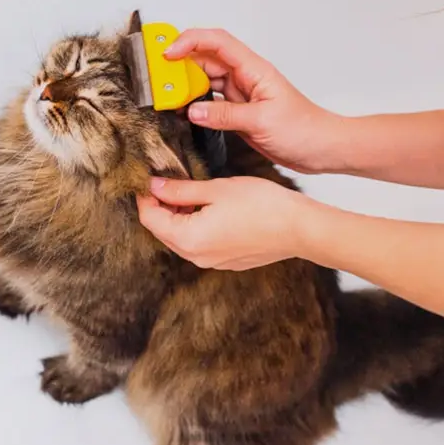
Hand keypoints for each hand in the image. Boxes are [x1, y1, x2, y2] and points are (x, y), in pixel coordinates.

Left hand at [136, 176, 312, 269]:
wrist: (297, 227)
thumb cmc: (260, 205)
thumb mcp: (214, 189)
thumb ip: (180, 190)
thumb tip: (155, 186)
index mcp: (188, 239)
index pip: (150, 219)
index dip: (146, 198)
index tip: (149, 181)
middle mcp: (196, 257)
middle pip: (163, 232)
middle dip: (160, 208)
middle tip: (168, 184)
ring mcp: (212, 262)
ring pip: (181, 239)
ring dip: (178, 218)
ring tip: (189, 194)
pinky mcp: (226, 262)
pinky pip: (200, 246)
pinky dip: (195, 228)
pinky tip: (207, 210)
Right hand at [165, 28, 346, 173]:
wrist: (321, 149)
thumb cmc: (304, 130)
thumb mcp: (261, 121)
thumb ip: (225, 115)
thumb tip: (193, 111)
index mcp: (254, 69)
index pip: (217, 42)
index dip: (189, 41)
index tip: (168, 54)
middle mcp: (245, 77)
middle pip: (205, 59)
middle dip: (180, 63)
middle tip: (157, 77)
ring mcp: (240, 94)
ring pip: (205, 80)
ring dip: (185, 85)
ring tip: (165, 94)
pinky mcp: (238, 112)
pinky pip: (210, 101)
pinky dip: (194, 104)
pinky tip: (182, 111)